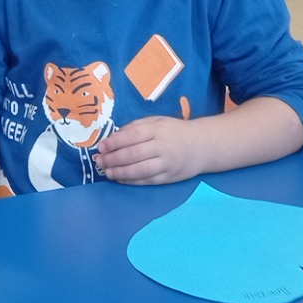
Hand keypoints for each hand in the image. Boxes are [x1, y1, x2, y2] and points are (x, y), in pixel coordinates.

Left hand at [94, 115, 209, 185]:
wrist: (202, 146)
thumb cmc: (175, 131)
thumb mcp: (157, 121)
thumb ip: (136, 126)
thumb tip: (114, 137)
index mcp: (158, 129)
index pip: (133, 135)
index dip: (115, 142)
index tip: (101, 147)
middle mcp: (163, 147)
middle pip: (134, 154)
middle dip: (114, 159)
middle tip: (100, 161)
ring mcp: (167, 164)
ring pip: (140, 170)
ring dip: (120, 172)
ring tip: (107, 172)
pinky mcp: (169, 177)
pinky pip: (148, 180)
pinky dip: (132, 181)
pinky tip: (120, 179)